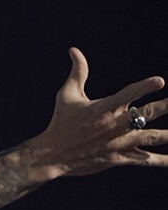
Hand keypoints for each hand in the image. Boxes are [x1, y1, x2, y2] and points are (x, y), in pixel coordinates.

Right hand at [24, 49, 167, 178]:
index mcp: (104, 108)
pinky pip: (147, 159)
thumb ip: (78, 72)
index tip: (160, 81)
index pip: (128, 94)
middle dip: (165, 107)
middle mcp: (115, 124)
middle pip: (147, 114)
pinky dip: (162, 160)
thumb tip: (74, 50)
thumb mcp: (67, 95)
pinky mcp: (121, 157)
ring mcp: (120, 142)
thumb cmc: (61, 121)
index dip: (144, 87)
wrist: (54, 155)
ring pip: (153, 137)